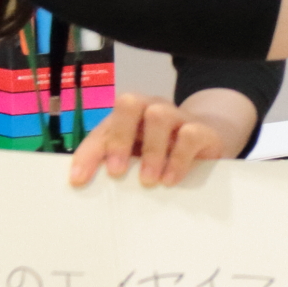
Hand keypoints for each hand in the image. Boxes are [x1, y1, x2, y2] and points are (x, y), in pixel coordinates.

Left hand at [68, 90, 251, 187]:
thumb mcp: (136, 155)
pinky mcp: (202, 130)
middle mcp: (151, 107)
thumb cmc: (162, 149)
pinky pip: (190, 135)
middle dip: (119, 138)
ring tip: (148, 181)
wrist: (208, 138)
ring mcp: (178, 116)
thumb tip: (83, 183)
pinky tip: (170, 180)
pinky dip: (178, 159)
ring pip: (159, 116)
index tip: (79, 180)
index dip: (89, 152)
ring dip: (151, 151)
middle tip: (116, 172)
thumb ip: (113, 161)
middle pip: (129, 104)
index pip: (103, 127)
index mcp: (129, 114)